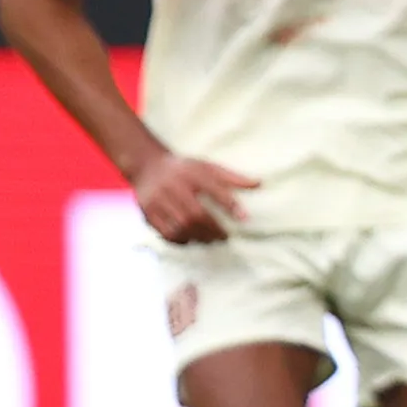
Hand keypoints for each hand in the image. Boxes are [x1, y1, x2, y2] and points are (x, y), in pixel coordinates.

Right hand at [131, 147, 257, 245]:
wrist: (147, 166)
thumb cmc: (185, 169)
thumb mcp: (208, 167)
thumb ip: (232, 177)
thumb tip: (260, 183)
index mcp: (191, 172)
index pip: (214, 189)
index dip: (230, 205)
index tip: (245, 219)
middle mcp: (173, 185)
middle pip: (195, 214)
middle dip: (213, 229)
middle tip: (225, 237)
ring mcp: (157, 199)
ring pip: (180, 226)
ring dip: (198, 237)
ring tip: (210, 239)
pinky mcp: (147, 211)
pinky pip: (165, 232)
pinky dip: (181, 240)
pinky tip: (191, 240)